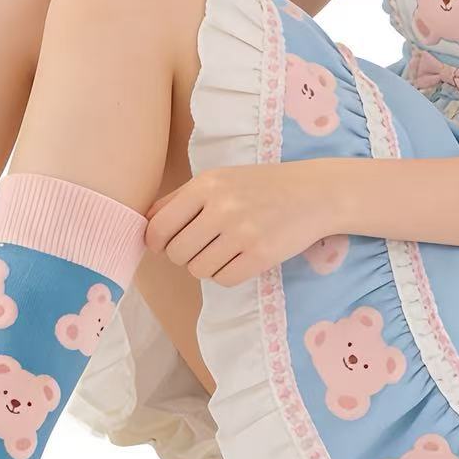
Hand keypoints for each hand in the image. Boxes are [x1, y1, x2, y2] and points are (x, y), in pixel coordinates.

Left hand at [144, 161, 339, 286]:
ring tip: (222, 251)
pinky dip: (225, 275)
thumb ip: (178, 199)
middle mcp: (221, 207)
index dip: (155, 242)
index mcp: (205, 185)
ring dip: (204, 266)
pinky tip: (238, 259)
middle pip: (176, 253)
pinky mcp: (261, 255)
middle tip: (200, 246)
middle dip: (182, 255)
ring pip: (197, 270)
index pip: (158, 227)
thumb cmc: (260, 186)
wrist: (315, 193)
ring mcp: (242, 233)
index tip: (164, 244)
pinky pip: (223, 279)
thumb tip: (143, 224)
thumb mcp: (218, 179)